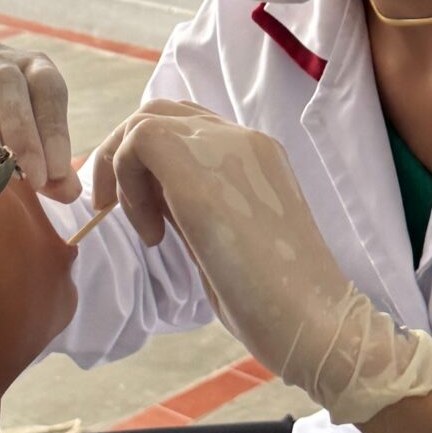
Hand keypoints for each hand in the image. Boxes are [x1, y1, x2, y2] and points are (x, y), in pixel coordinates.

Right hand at [0, 39, 78, 198]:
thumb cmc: (5, 136)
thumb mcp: (34, 146)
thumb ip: (52, 170)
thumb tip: (68, 192)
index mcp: (32, 67)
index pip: (49, 89)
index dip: (54, 131)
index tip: (53, 173)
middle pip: (8, 85)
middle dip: (20, 133)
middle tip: (28, 177)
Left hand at [89, 104, 431, 426]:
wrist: (314, 319)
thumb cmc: (276, 298)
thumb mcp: (228, 235)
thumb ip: (196, 204)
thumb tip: (151, 196)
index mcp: (258, 154)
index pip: (189, 127)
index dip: (151, 161)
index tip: (145, 213)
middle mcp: (244, 139)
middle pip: (161, 113)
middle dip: (123, 155)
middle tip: (116, 209)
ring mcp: (225, 147)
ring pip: (145, 122)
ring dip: (122, 169)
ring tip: (146, 230)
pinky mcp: (199, 170)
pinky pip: (139, 142)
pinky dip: (127, 182)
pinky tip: (154, 234)